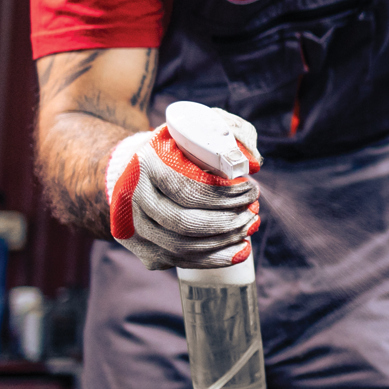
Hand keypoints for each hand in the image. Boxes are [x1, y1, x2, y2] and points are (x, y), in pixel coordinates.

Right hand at [106, 107, 261, 269]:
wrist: (140, 172)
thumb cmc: (179, 149)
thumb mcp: (200, 127)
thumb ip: (229, 133)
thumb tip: (253, 163)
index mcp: (147, 164)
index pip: (186, 188)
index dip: (223, 195)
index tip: (251, 189)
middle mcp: (134, 198)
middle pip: (183, 222)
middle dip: (226, 221)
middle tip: (253, 212)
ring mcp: (135, 227)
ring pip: (181, 246)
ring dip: (223, 242)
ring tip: (249, 227)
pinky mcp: (143, 249)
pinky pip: (179, 261)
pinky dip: (213, 259)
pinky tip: (238, 250)